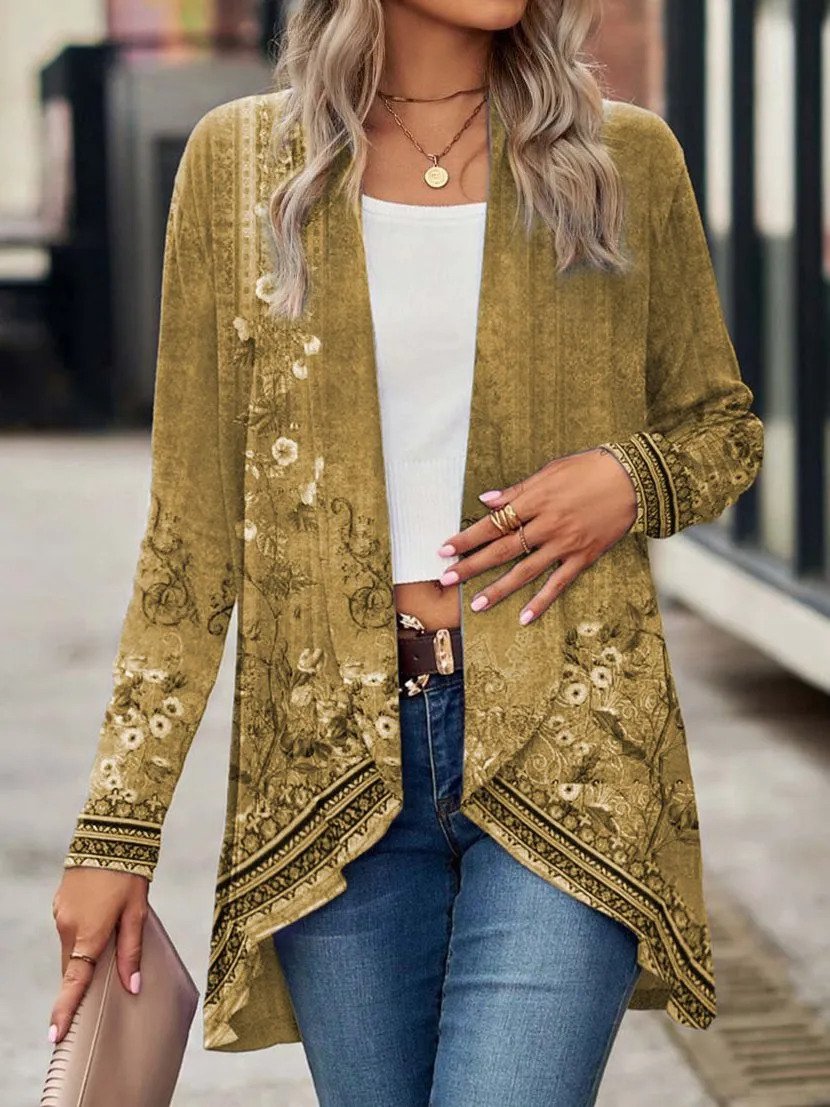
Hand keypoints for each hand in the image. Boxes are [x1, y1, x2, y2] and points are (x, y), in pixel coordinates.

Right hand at [48, 867, 148, 1044]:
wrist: (109, 835)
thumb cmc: (128, 874)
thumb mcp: (137, 913)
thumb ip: (132, 951)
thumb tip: (132, 985)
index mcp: (89, 933)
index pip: (74, 981)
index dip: (65, 1009)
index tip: (55, 1035)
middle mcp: (69, 927)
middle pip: (73, 966)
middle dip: (82, 979)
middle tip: (98, 987)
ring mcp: (61, 914)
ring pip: (71, 948)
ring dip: (83, 954)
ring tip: (106, 942)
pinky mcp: (60, 903)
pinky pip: (69, 929)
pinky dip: (80, 935)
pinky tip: (98, 921)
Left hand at [435, 447, 637, 622]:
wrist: (634, 479)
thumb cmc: (589, 469)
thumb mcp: (550, 471)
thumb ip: (517, 490)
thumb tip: (486, 501)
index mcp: (536, 500)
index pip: (493, 524)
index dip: (467, 538)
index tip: (444, 550)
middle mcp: (547, 524)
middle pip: (502, 550)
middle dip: (471, 566)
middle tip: (447, 580)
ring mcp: (565, 543)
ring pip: (526, 571)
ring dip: (499, 589)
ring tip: (477, 604)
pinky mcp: (584, 556)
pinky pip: (559, 583)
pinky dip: (541, 601)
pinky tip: (524, 617)